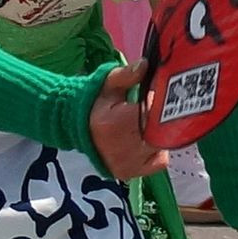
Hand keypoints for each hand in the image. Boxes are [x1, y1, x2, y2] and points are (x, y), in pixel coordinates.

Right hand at [86, 65, 166, 181]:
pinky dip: (157, 151)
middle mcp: (123, 148)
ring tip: (147, 125)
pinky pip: (159, 162)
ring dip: (161, 134)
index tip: (159, 96)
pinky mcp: (129, 173)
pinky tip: (146, 140)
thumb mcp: (107, 84)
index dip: (161, 105)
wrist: (75, 128)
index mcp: (117, 123)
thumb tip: (145, 65)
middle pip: (161, 133)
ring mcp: (127, 163)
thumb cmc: (95, 104)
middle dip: (163, 120)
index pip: (155, 115)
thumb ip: (126, 75)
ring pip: (162, 146)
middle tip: (157, 110)